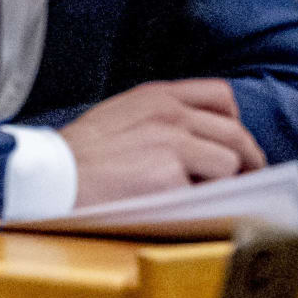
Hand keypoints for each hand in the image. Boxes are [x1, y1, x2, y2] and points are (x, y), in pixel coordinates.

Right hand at [61, 79, 265, 203]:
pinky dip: (200, 200)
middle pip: (235, 132)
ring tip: (201, 191)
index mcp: (155, 96)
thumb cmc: (80, 154)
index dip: (233, 120)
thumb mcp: (121, 115)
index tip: (232, 140)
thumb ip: (162, 117)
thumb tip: (204, 140)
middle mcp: (168, 115)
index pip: (220, 96)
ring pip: (230, 163)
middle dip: (247, 158)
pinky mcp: (169, 177)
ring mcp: (171, 144)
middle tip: (246, 176)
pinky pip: (208, 192)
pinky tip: (177, 202)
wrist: (50, 176)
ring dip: (221, 181)